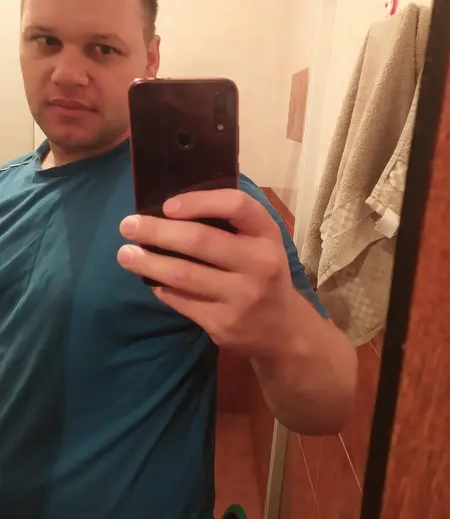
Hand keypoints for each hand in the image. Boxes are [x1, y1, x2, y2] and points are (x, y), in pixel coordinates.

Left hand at [117, 189, 297, 357]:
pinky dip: (161, 288)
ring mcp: (241, 297)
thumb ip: (230, 223)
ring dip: (148, 262)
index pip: (236, 206)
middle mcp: (259, 264)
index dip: (199, 201)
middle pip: (200, 241)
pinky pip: (182, 301)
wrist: (282, 329)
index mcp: (267, 235)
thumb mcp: (261, 242)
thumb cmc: (262, 272)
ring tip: (124, 254)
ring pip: (184, 275)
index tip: (167, 205)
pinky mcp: (223, 324)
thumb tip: (170, 210)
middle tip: (127, 225)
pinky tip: (151, 281)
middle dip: (157, 231)